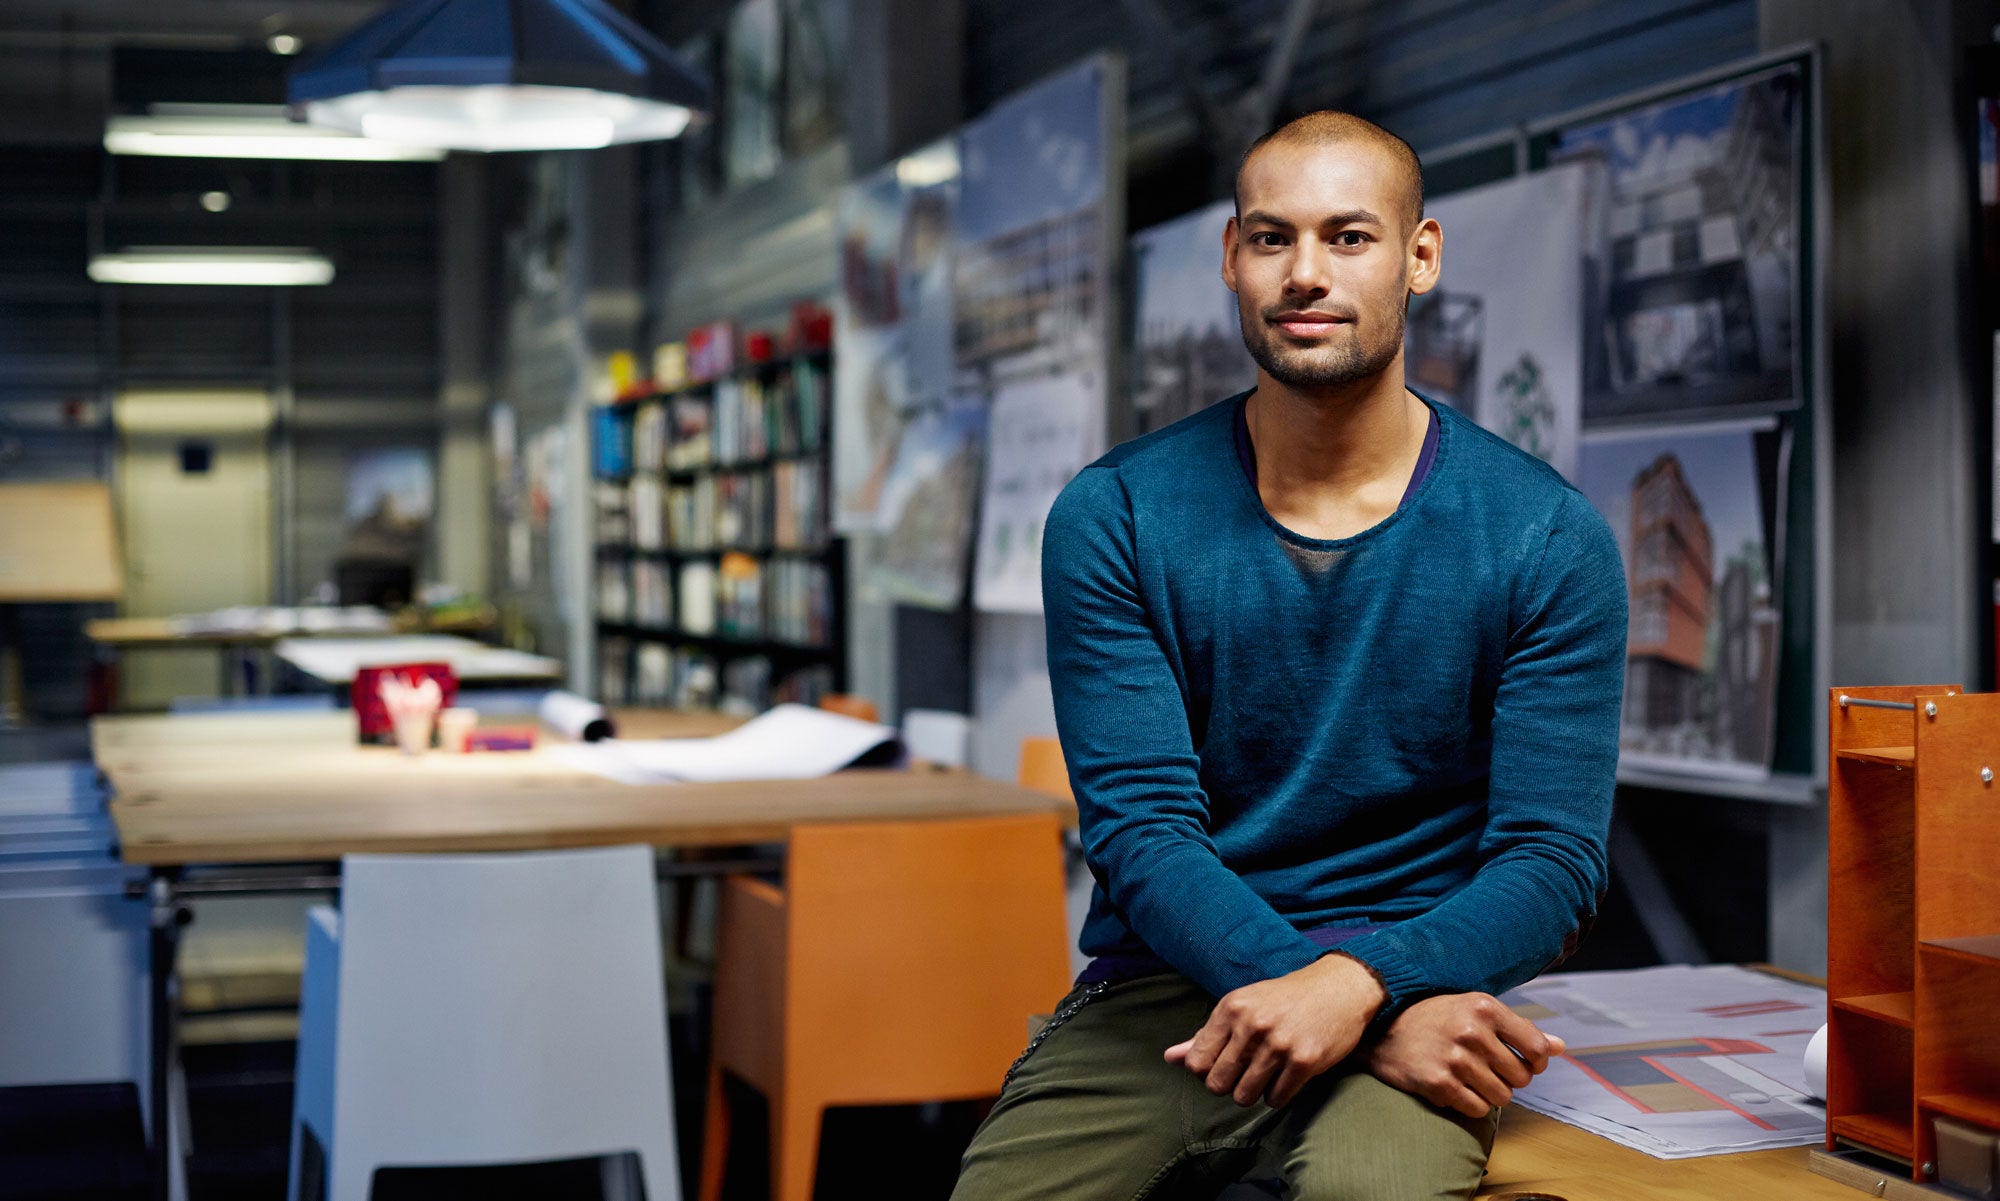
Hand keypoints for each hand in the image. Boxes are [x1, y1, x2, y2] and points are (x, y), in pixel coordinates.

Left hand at [1164, 954, 1385, 1107]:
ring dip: (1254, 1093)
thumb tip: (1169, 1059)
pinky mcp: (1305, 1060)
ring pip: (1244, 1096)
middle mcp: (1251, 1024)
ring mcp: (1279, 1043)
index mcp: (1230, 1008)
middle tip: (1246, 1072)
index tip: (1223, 1065)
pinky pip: (1276, 1100)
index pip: (1196, 1063)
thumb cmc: (1284, 1000)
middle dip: (1229, 1086)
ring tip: (1266, 1075)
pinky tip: (1286, 1077)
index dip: (1206, 1072)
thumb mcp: (1241, 1007)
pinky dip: (1278, 1096)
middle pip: (1217, 1084)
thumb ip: (1204, 1036)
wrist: (1338, 988)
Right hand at [1365, 992, 1564, 1118]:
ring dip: (1490, 1093)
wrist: (1378, 1028)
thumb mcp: (1474, 1010)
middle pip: (1522, 1077)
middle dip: (1510, 1079)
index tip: (1523, 1061)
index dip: (1536, 1061)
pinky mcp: (1439, 1083)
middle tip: (1488, 1069)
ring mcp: (1455, 1058)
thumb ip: (1519, 1028)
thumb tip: (1560, 1046)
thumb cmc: (1432, 1016)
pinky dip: (1471, 1104)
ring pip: (1502, 1096)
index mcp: (1485, 1007)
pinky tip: (1455, 1088)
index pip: (1538, 1048)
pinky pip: (1478, 1109)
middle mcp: (1472, 1031)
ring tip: (1470, 1078)